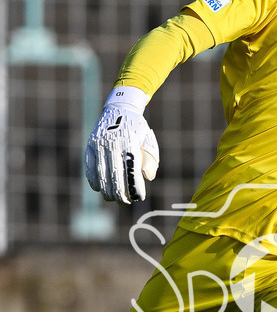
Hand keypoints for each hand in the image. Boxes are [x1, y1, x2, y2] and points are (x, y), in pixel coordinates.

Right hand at [84, 87, 158, 203]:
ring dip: (106, 190)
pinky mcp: (90, 145)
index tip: (139, 197)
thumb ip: (151, 160)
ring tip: (112, 198)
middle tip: (125, 202)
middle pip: (115, 177)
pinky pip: (90, 167)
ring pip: (101, 175)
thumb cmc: (137, 130)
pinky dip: (93, 180)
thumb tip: (147, 177)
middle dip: (120, 194)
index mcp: (130, 144)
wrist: (119, 109)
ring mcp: (100, 145)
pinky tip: (99, 188)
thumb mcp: (148, 141)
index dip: (135, 188)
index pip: (132, 172)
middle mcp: (113, 144)